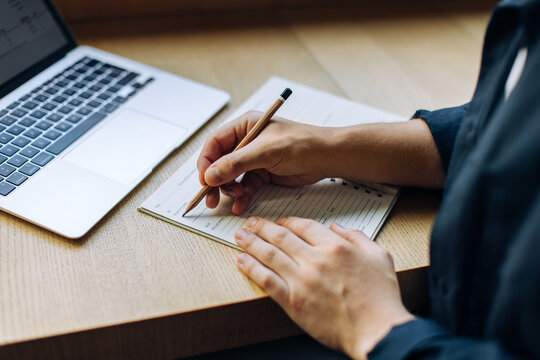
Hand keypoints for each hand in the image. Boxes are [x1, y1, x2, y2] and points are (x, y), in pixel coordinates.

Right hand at [197, 111, 332, 214]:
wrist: (327, 157)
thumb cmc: (301, 144)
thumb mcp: (265, 152)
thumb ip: (236, 163)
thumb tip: (210, 175)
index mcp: (244, 126)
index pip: (215, 143)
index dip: (206, 162)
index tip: (204, 181)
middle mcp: (246, 141)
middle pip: (219, 162)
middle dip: (215, 181)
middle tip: (210, 198)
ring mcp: (254, 159)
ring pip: (230, 177)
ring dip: (229, 190)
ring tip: (235, 198)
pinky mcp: (262, 174)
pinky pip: (245, 186)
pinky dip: (241, 197)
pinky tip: (240, 205)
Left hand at [235, 216, 413, 358]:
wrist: (377, 331)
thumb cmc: (381, 297)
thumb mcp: (379, 256)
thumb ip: (357, 237)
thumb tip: (337, 226)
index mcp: (336, 247)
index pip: (303, 226)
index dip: (287, 221)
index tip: (278, 221)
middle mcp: (315, 260)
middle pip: (281, 236)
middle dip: (261, 227)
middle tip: (250, 222)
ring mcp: (302, 281)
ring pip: (269, 254)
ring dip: (251, 242)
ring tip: (239, 236)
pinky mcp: (293, 302)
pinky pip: (266, 280)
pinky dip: (251, 268)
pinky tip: (242, 260)